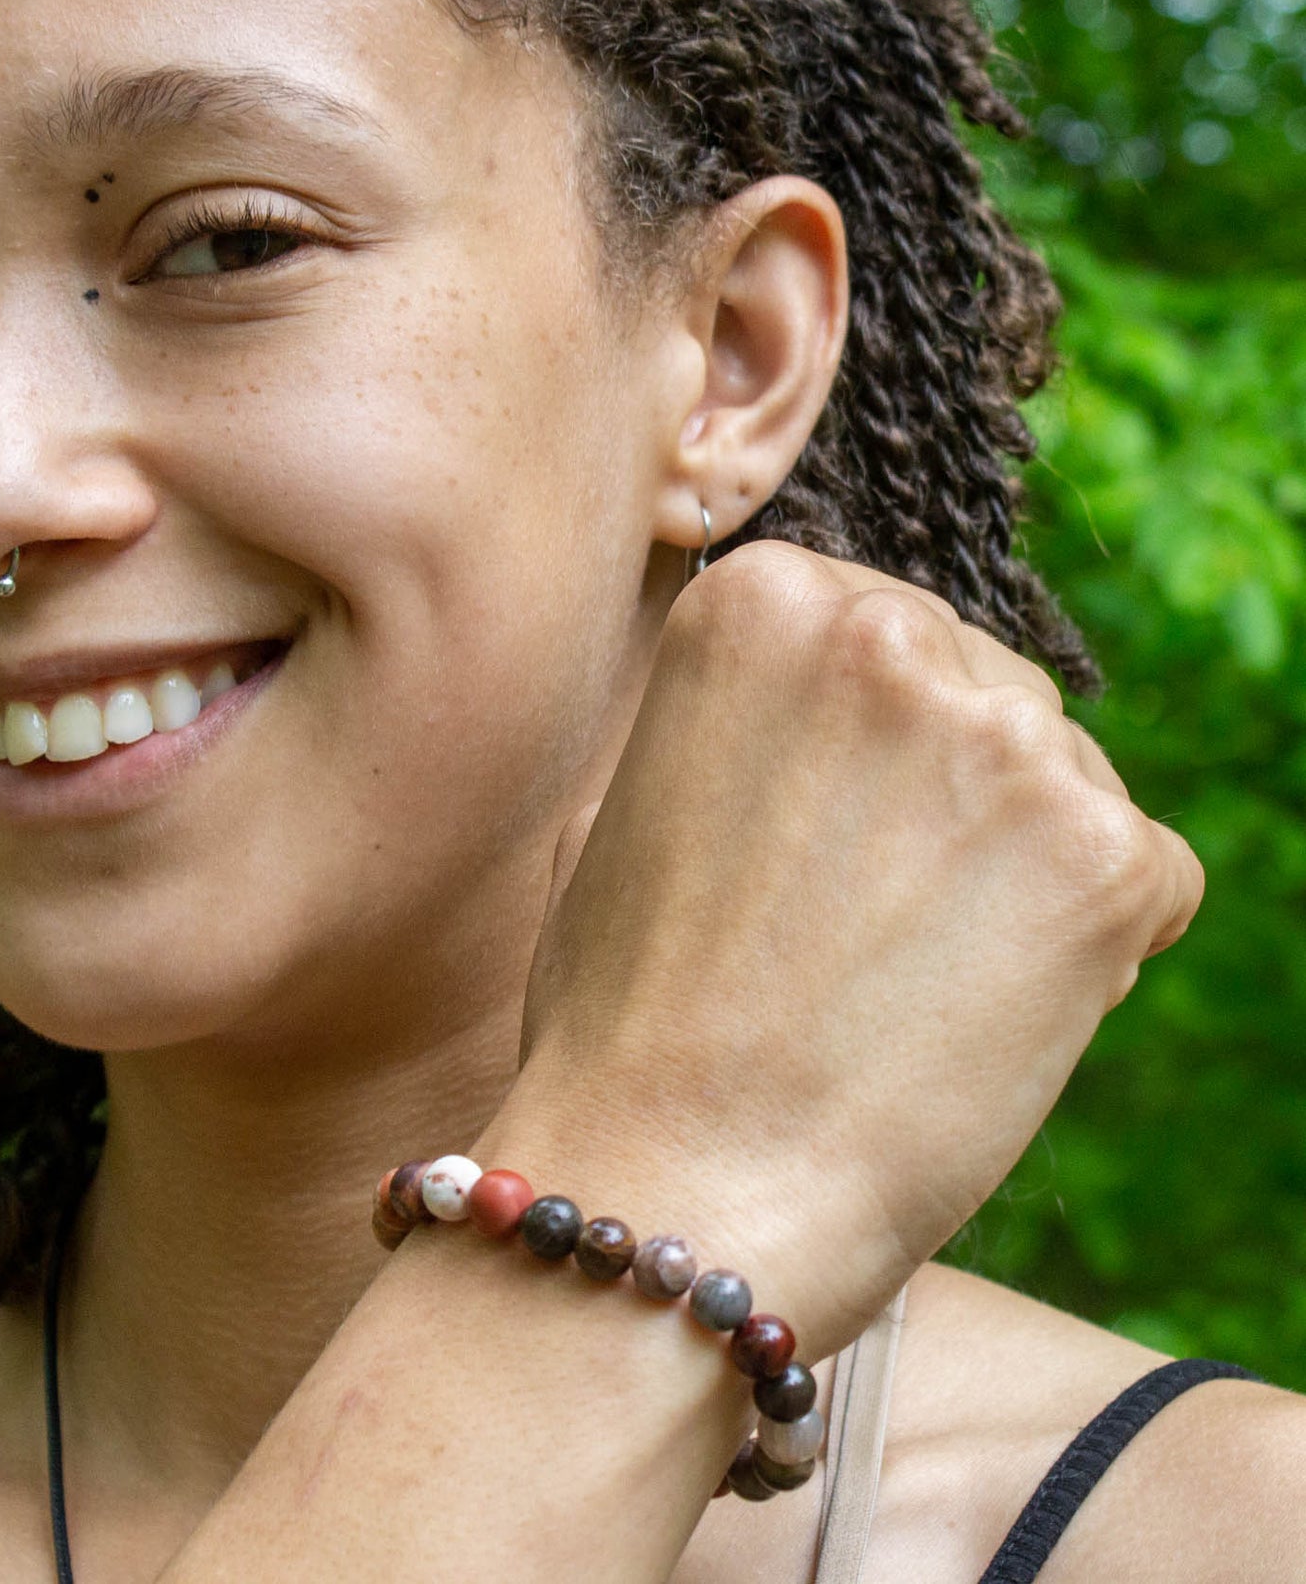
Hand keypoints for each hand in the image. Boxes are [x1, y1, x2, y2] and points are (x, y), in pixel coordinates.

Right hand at [493, 541, 1201, 1356]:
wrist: (675, 1175)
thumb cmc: (629, 1006)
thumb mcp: (637, 793)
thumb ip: (742, 713)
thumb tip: (832, 709)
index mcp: (761, 600)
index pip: (883, 631)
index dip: (866, 750)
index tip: (818, 841)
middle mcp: (885, 632)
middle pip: (984, 689)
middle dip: (955, 796)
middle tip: (869, 928)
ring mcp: (1003, 736)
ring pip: (1068, 778)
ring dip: (1023, 870)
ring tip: (912, 984)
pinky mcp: (1103, 852)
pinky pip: (1148, 878)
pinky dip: (1095, 951)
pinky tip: (985, 1019)